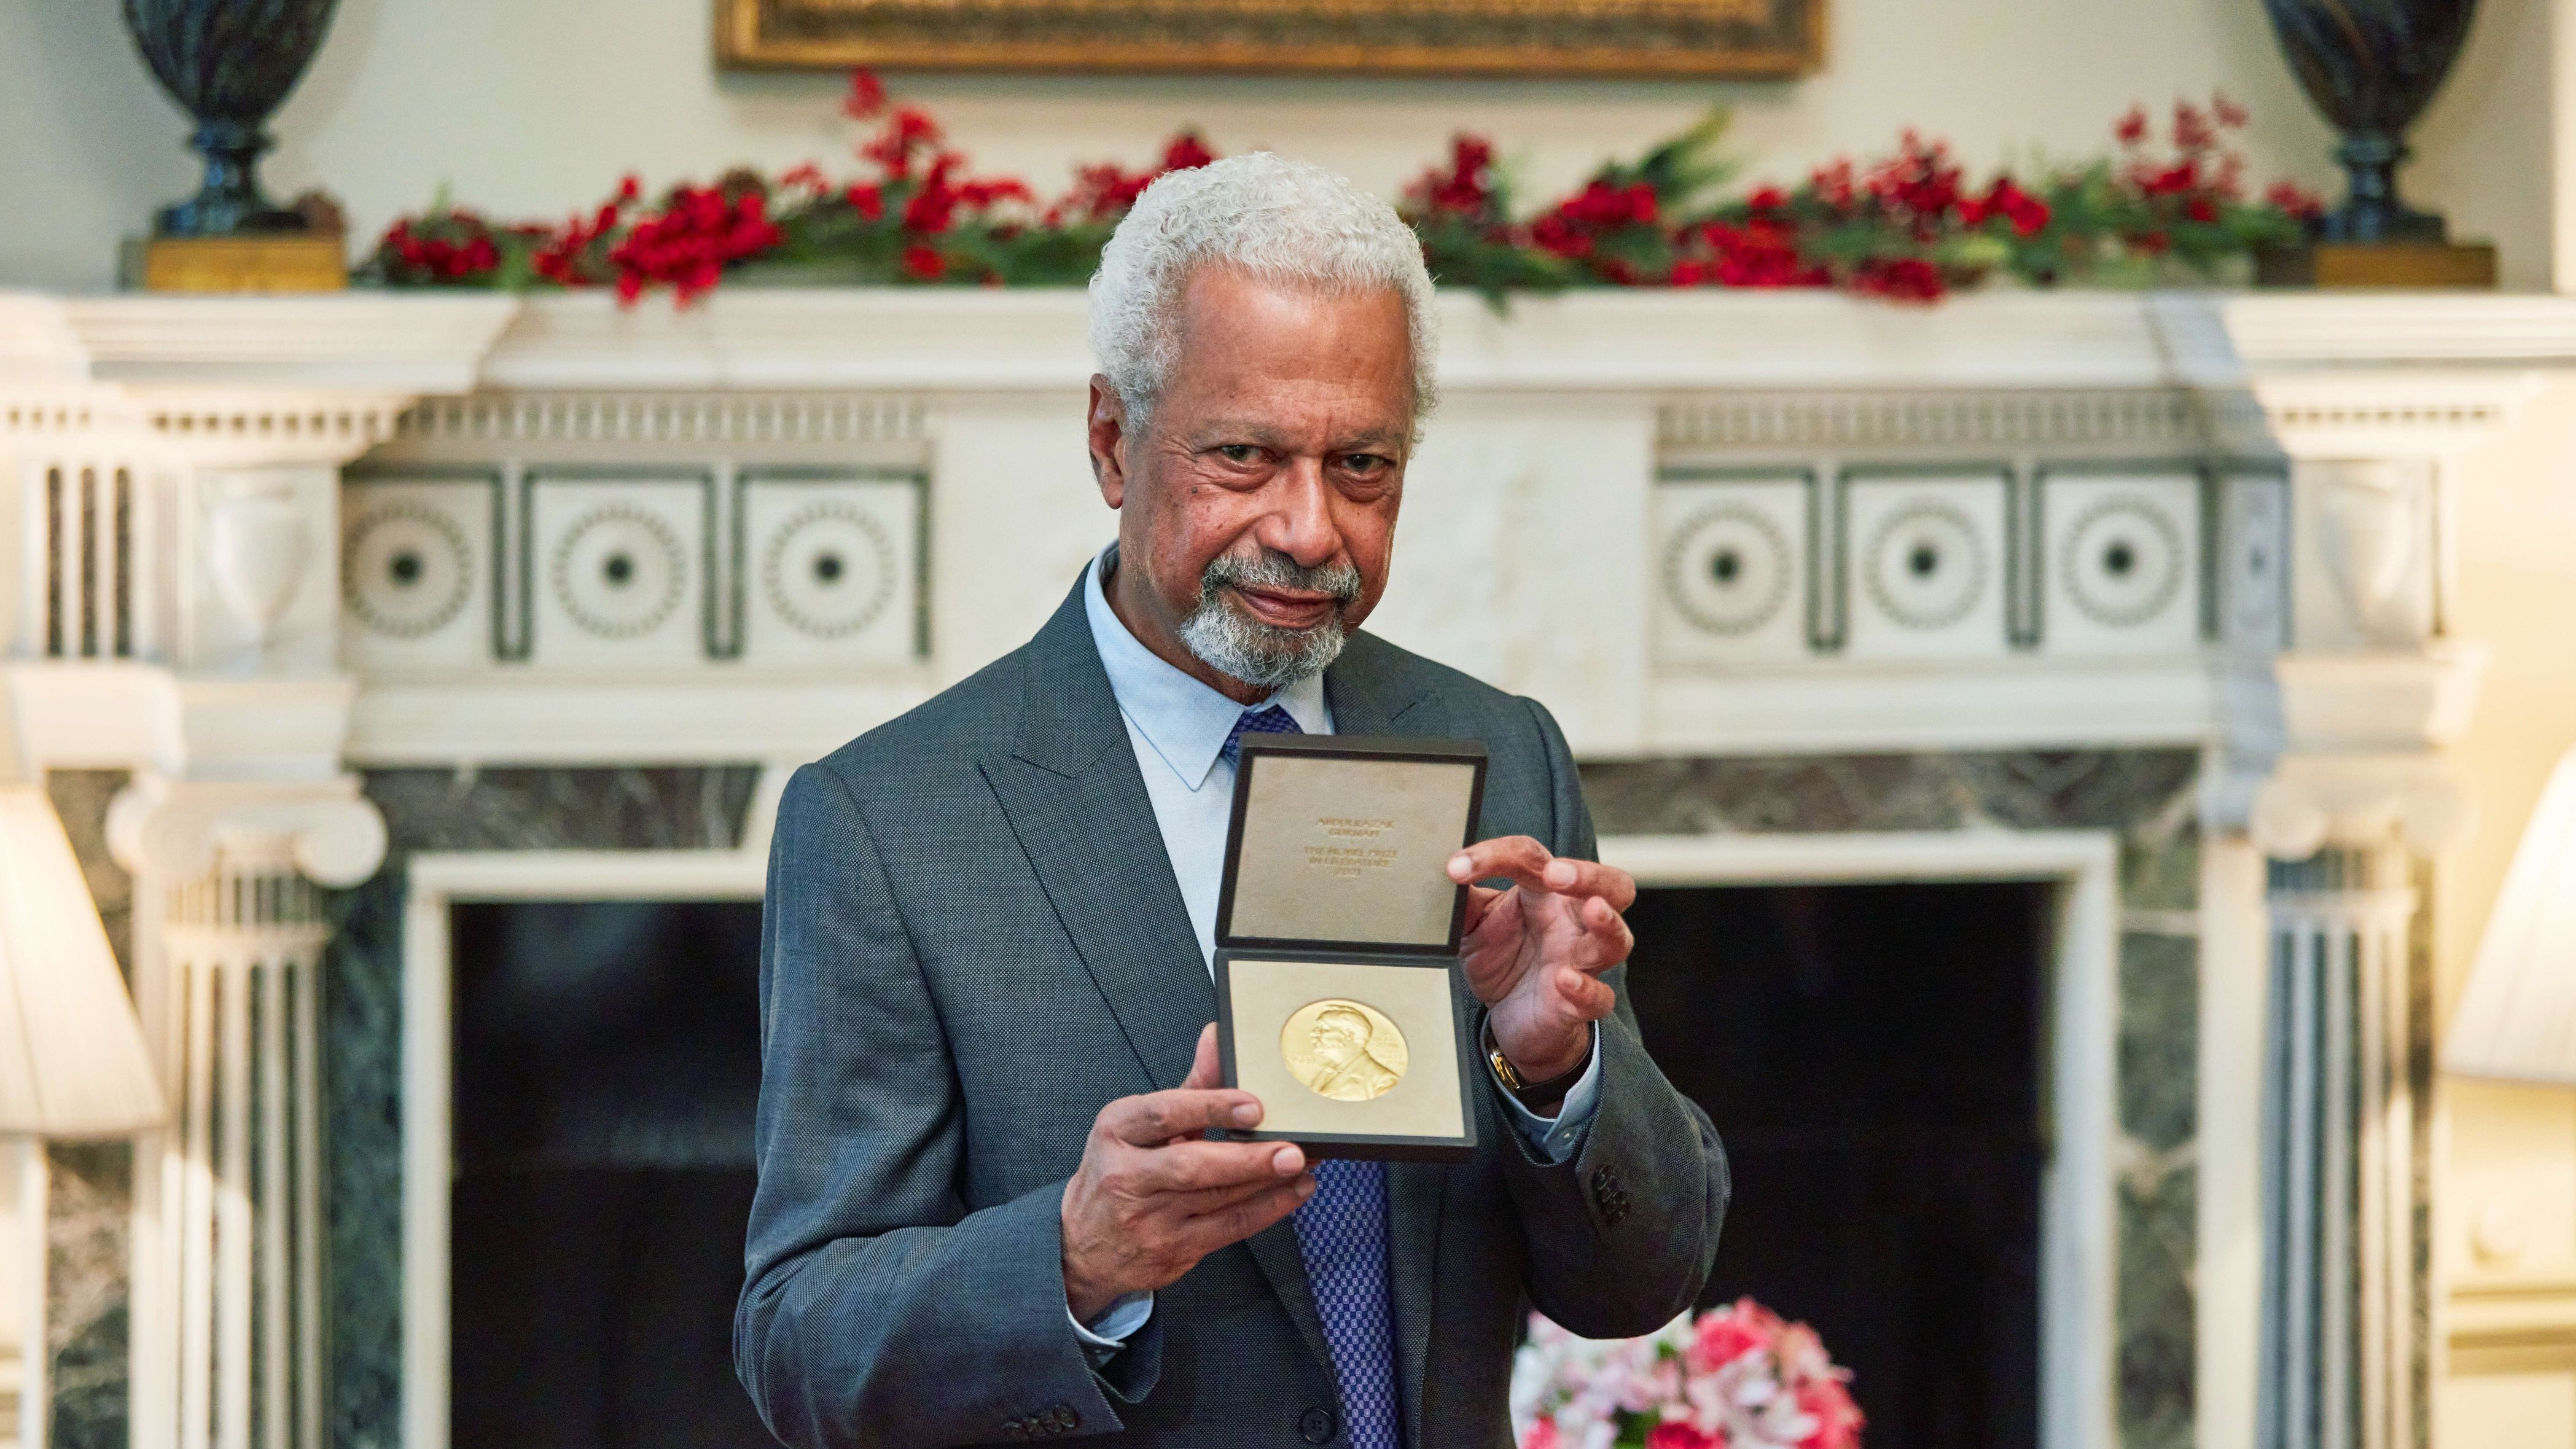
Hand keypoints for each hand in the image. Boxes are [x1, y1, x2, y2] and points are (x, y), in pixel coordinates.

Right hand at [1060, 1024, 1315, 1321]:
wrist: (1084, 1243)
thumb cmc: (1121, 1171)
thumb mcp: (1140, 1124)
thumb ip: (1189, 1086)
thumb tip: (1218, 1038)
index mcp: (1117, 1131)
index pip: (1163, 1114)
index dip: (1211, 1106)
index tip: (1254, 1104)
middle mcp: (1127, 1176)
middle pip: (1193, 1165)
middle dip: (1248, 1158)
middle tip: (1292, 1148)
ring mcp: (1148, 1219)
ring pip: (1217, 1200)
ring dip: (1268, 1182)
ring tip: (1303, 1163)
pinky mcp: (1171, 1251)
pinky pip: (1228, 1229)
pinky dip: (1267, 1210)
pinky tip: (1293, 1192)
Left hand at [1446, 837, 1636, 1083]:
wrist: (1511, 1020)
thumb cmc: (1503, 963)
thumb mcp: (1473, 926)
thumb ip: (1462, 901)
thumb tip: (1440, 875)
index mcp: (1546, 894)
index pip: (1533, 859)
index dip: (1496, 856)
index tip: (1456, 867)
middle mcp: (1572, 922)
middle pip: (1611, 886)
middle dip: (1589, 875)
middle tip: (1557, 873)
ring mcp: (1582, 962)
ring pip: (1617, 939)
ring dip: (1608, 923)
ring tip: (1592, 910)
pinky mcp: (1581, 1004)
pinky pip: (1599, 996)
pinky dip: (1585, 989)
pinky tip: (1565, 981)